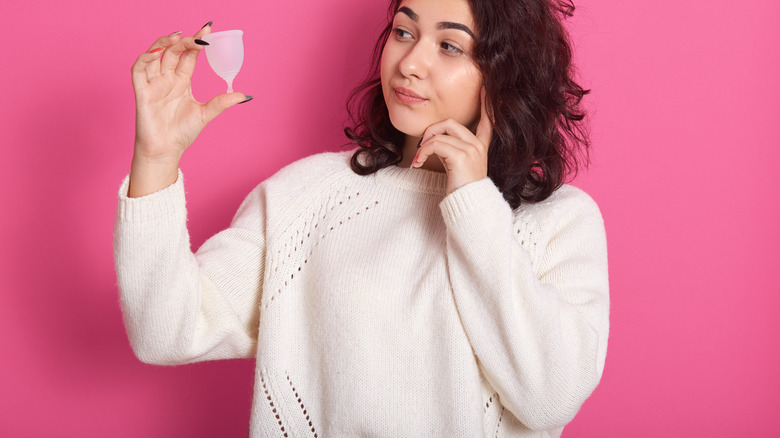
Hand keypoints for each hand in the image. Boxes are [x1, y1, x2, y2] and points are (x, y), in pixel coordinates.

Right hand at [131, 24, 247, 161]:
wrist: (166, 151)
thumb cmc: (182, 133)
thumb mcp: (206, 114)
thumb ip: (222, 102)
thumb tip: (245, 95)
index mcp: (182, 81)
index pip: (189, 55)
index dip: (197, 41)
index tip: (209, 29)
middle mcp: (167, 79)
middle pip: (174, 51)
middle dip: (185, 40)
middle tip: (200, 36)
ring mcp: (154, 83)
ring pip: (155, 54)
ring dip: (164, 43)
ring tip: (178, 37)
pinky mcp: (142, 91)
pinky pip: (139, 69)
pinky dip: (146, 58)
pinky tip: (157, 53)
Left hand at [411, 89, 492, 195]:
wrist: (468, 206)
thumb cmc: (462, 190)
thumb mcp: (460, 167)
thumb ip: (454, 151)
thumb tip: (434, 141)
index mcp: (481, 147)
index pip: (487, 121)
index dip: (486, 104)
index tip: (484, 87)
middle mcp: (478, 146)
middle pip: (450, 123)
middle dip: (431, 132)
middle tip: (421, 147)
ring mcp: (471, 149)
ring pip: (440, 134)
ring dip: (424, 145)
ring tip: (418, 159)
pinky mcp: (461, 156)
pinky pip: (435, 144)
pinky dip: (422, 152)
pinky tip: (418, 162)